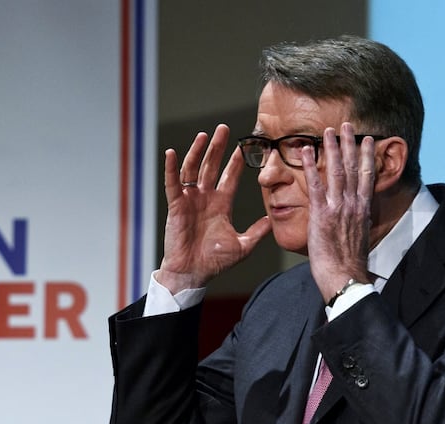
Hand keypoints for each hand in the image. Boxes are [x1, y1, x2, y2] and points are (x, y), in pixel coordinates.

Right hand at [157, 124, 271, 293]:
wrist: (193, 273)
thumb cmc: (215, 262)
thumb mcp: (243, 245)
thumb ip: (257, 231)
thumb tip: (273, 219)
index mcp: (221, 204)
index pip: (229, 177)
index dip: (235, 162)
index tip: (243, 147)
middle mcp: (205, 198)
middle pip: (212, 166)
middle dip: (218, 148)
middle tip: (224, 129)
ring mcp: (190, 200)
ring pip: (193, 169)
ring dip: (198, 151)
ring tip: (205, 135)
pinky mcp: (176, 205)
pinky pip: (173, 183)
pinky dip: (172, 168)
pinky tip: (172, 153)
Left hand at [302, 122, 376, 302]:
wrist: (345, 277)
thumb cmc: (350, 265)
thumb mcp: (360, 239)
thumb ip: (358, 223)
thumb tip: (359, 218)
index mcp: (363, 210)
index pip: (367, 176)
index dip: (367, 156)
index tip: (368, 140)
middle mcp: (353, 204)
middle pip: (353, 167)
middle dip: (350, 144)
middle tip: (348, 125)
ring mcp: (337, 207)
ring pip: (336, 171)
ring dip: (332, 148)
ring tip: (329, 130)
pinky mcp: (321, 214)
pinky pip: (314, 185)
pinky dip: (310, 166)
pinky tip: (305, 151)